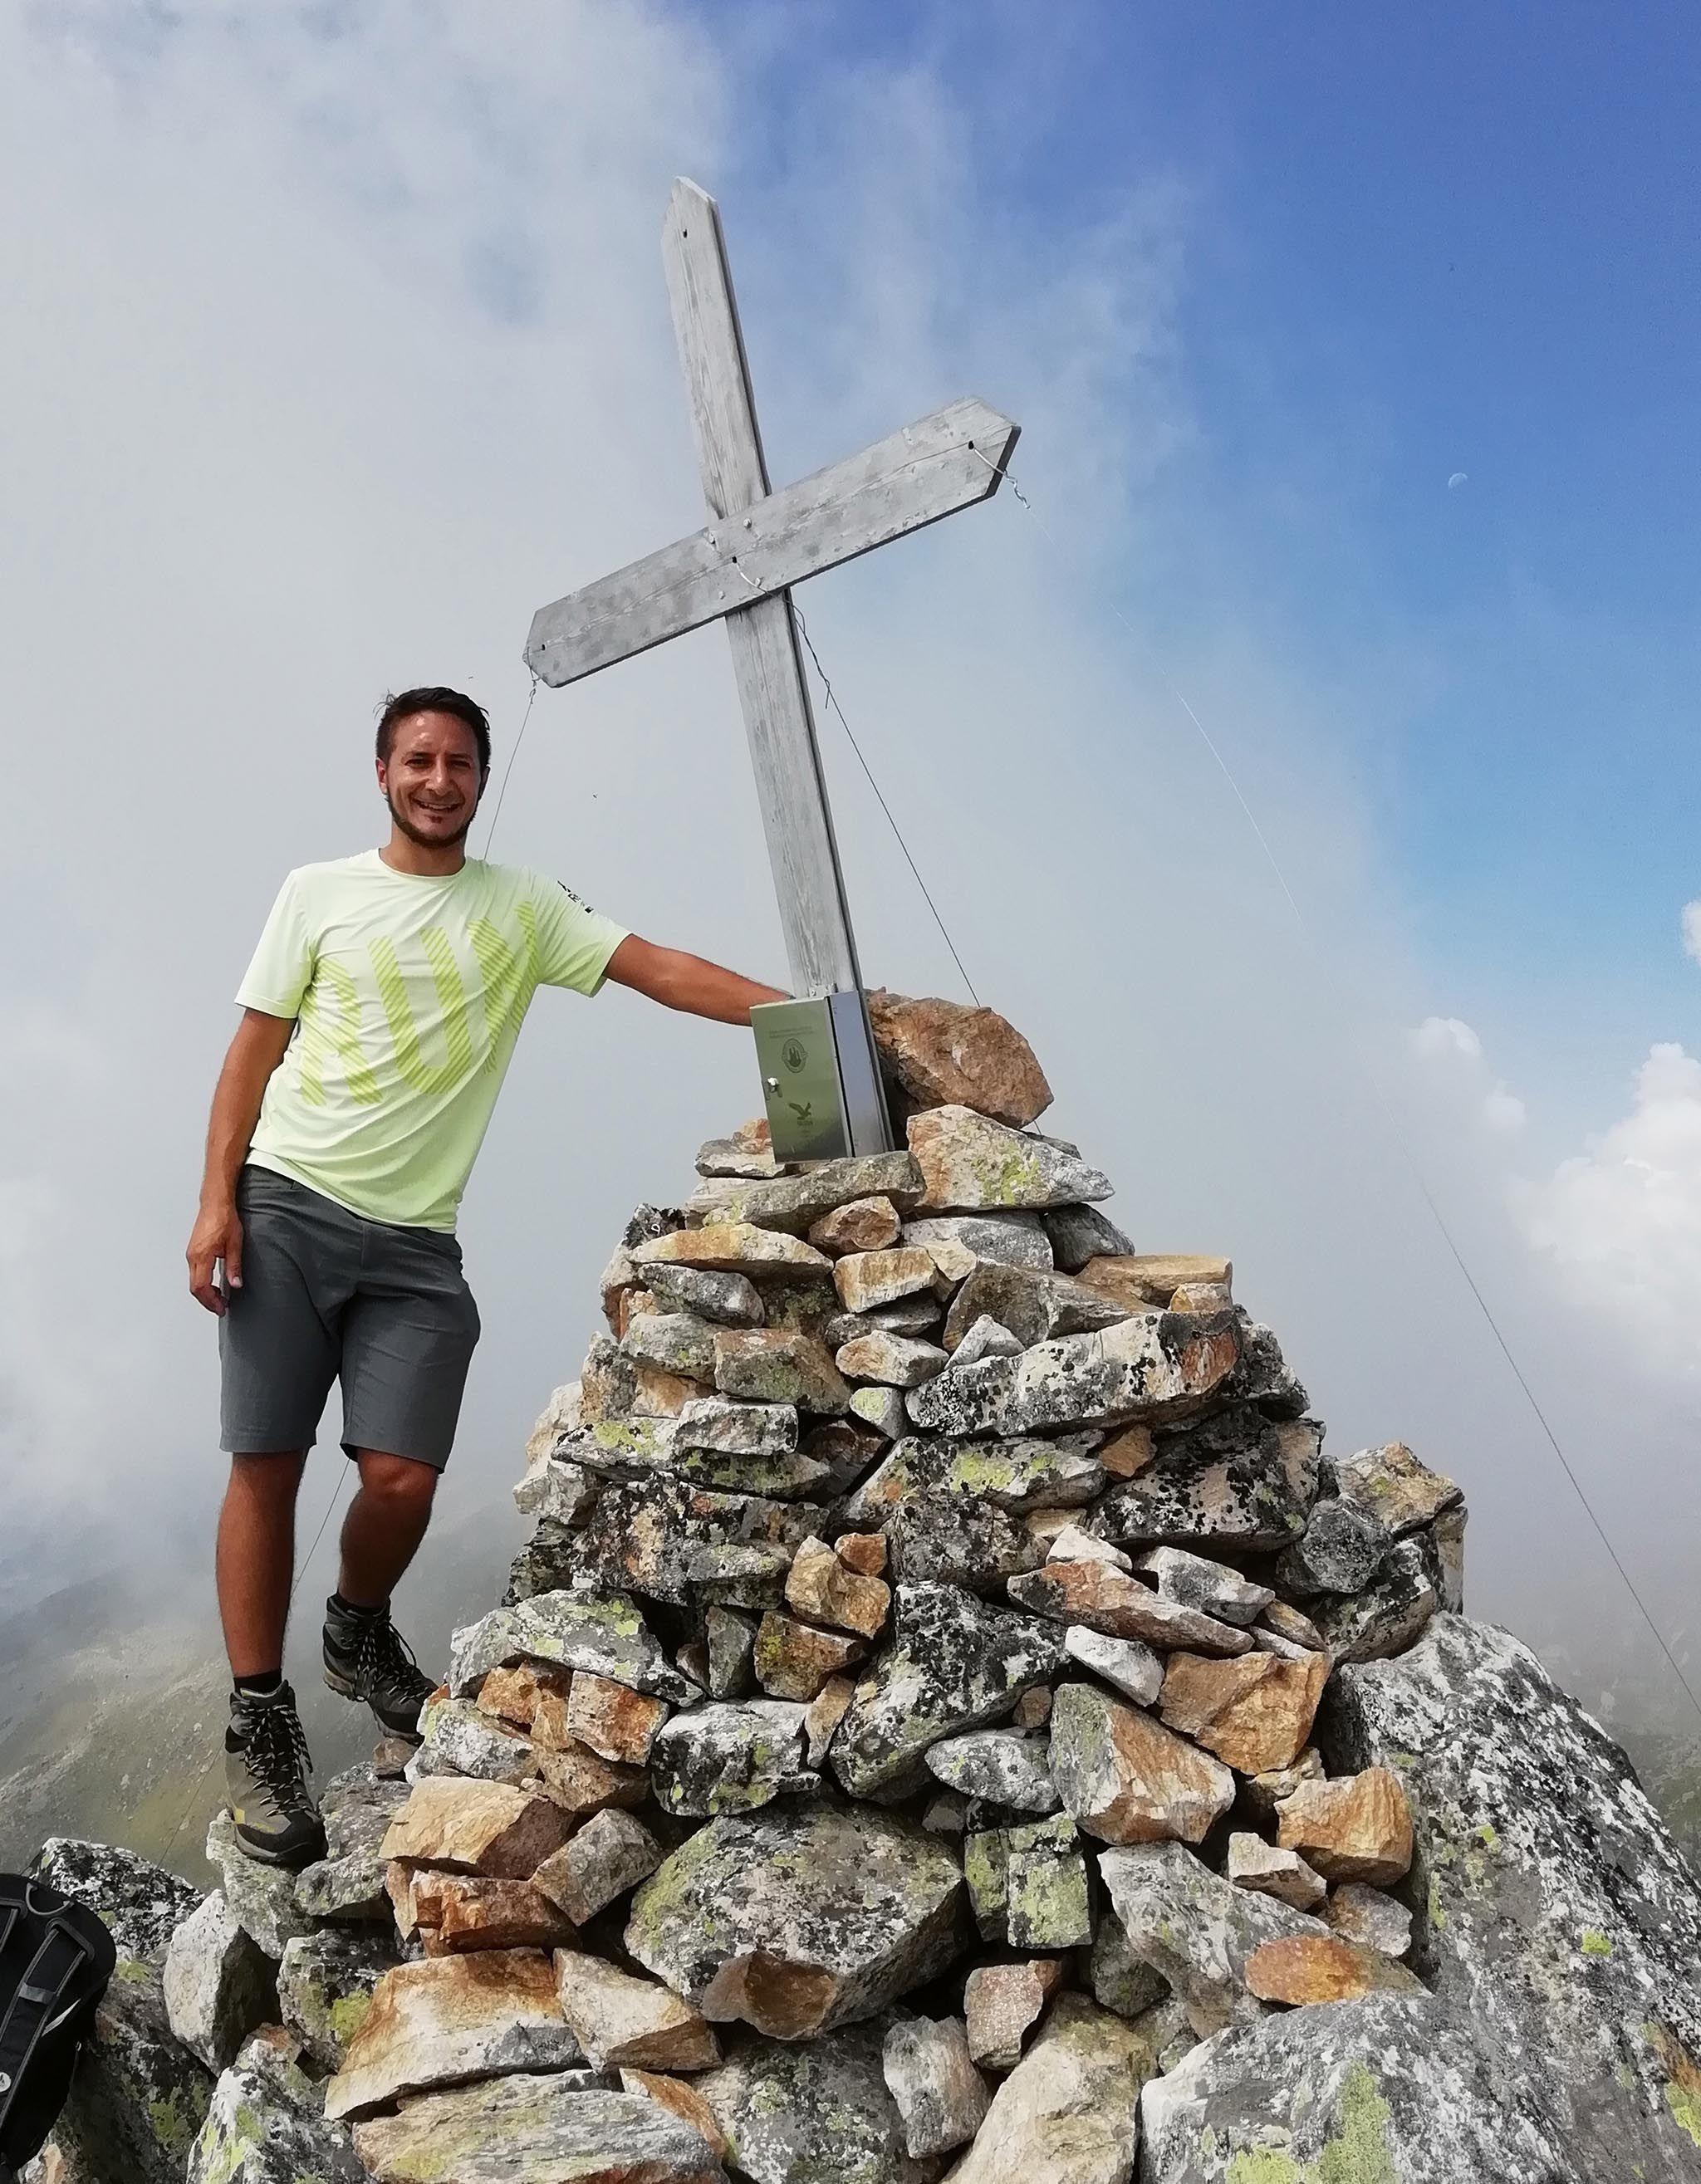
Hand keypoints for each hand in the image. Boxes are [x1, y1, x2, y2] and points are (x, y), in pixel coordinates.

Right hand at [188, 1199, 242, 1316]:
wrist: (215, 1203)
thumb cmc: (224, 1219)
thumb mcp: (234, 1244)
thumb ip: (234, 1266)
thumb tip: (235, 1284)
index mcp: (201, 1256)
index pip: (201, 1287)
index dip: (211, 1301)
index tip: (221, 1308)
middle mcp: (192, 1256)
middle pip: (195, 1288)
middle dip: (207, 1301)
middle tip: (221, 1307)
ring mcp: (191, 1254)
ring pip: (193, 1281)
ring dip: (205, 1293)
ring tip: (220, 1298)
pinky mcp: (193, 1251)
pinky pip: (194, 1273)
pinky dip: (202, 1283)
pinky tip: (214, 1284)